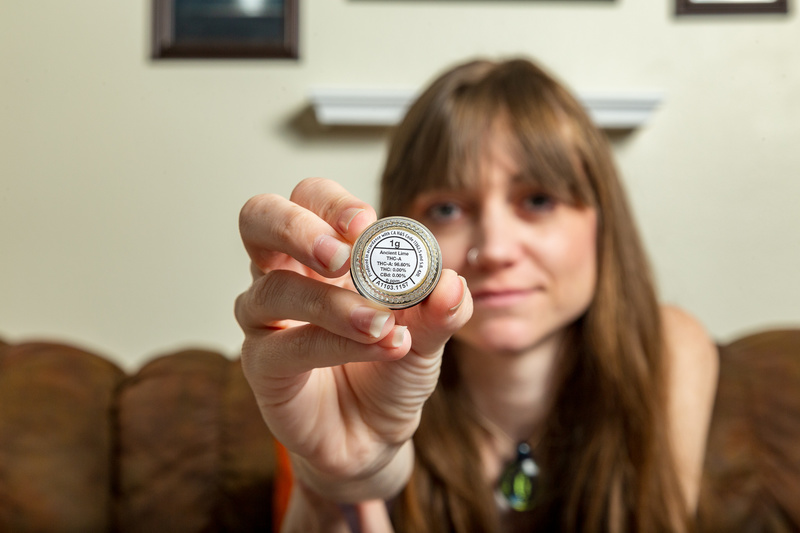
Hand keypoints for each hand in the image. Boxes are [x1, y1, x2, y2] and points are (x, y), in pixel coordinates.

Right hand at [235, 178, 471, 501]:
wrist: (377, 434)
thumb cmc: (392, 369)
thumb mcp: (428, 336)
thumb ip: (441, 309)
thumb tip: (452, 282)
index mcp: (322, 252)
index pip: (309, 199)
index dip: (331, 203)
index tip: (365, 223)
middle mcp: (285, 275)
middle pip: (258, 219)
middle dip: (295, 227)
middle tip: (341, 256)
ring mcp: (267, 320)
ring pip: (273, 289)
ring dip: (332, 304)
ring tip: (381, 324)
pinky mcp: (262, 366)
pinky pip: (286, 346)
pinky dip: (333, 344)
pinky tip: (376, 348)